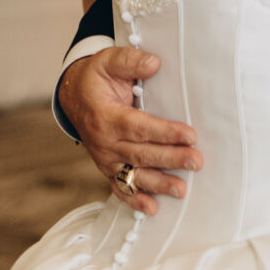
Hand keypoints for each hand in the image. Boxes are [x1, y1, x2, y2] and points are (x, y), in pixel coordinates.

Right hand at [59, 47, 201, 215]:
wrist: (73, 96)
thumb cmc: (96, 78)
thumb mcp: (109, 60)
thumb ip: (131, 60)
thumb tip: (155, 62)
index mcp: (106, 116)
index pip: (139, 127)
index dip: (165, 132)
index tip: (190, 135)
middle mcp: (104, 142)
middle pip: (141, 154)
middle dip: (170, 159)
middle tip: (196, 161)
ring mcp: (105, 158)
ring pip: (133, 174)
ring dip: (158, 184)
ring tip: (182, 190)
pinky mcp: (107, 168)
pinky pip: (119, 188)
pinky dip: (134, 200)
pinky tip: (153, 209)